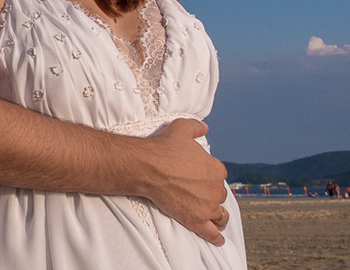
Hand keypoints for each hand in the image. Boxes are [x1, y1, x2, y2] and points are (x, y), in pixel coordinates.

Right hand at [140, 119, 228, 245]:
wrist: (147, 166)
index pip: (218, 175)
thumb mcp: (181, 128)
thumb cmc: (163, 147)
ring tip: (213, 218)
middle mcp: (216, 188)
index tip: (197, 175)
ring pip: (220, 215)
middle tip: (196, 192)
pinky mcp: (196, 220)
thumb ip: (196, 127)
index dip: (208, 175)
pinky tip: (218, 240)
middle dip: (210, 194)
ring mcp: (207, 206)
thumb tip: (205, 127)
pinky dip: (216, 237)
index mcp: (216, 168)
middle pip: (218, 194)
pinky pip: (211, 233)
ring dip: (217, 216)